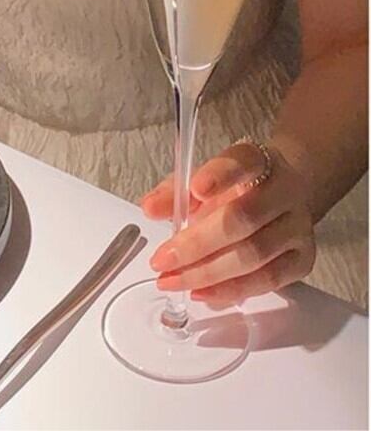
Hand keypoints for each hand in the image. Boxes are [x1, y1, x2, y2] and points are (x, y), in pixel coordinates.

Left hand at [141, 141, 315, 307]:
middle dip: (197, 244)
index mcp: (257, 160)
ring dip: (207, 273)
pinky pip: (268, 280)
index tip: (196, 188)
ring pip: (254, 254)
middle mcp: (284, 191)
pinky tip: (202, 293)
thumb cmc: (236, 186)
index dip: (219, 175)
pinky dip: (231, 290)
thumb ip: (174, 192)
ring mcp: (298, 226)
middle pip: (243, 219)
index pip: (240, 163)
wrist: (284, 191)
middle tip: (162, 260)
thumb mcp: (202, 179)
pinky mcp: (303, 258)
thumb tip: (150, 208)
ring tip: (173, 280)